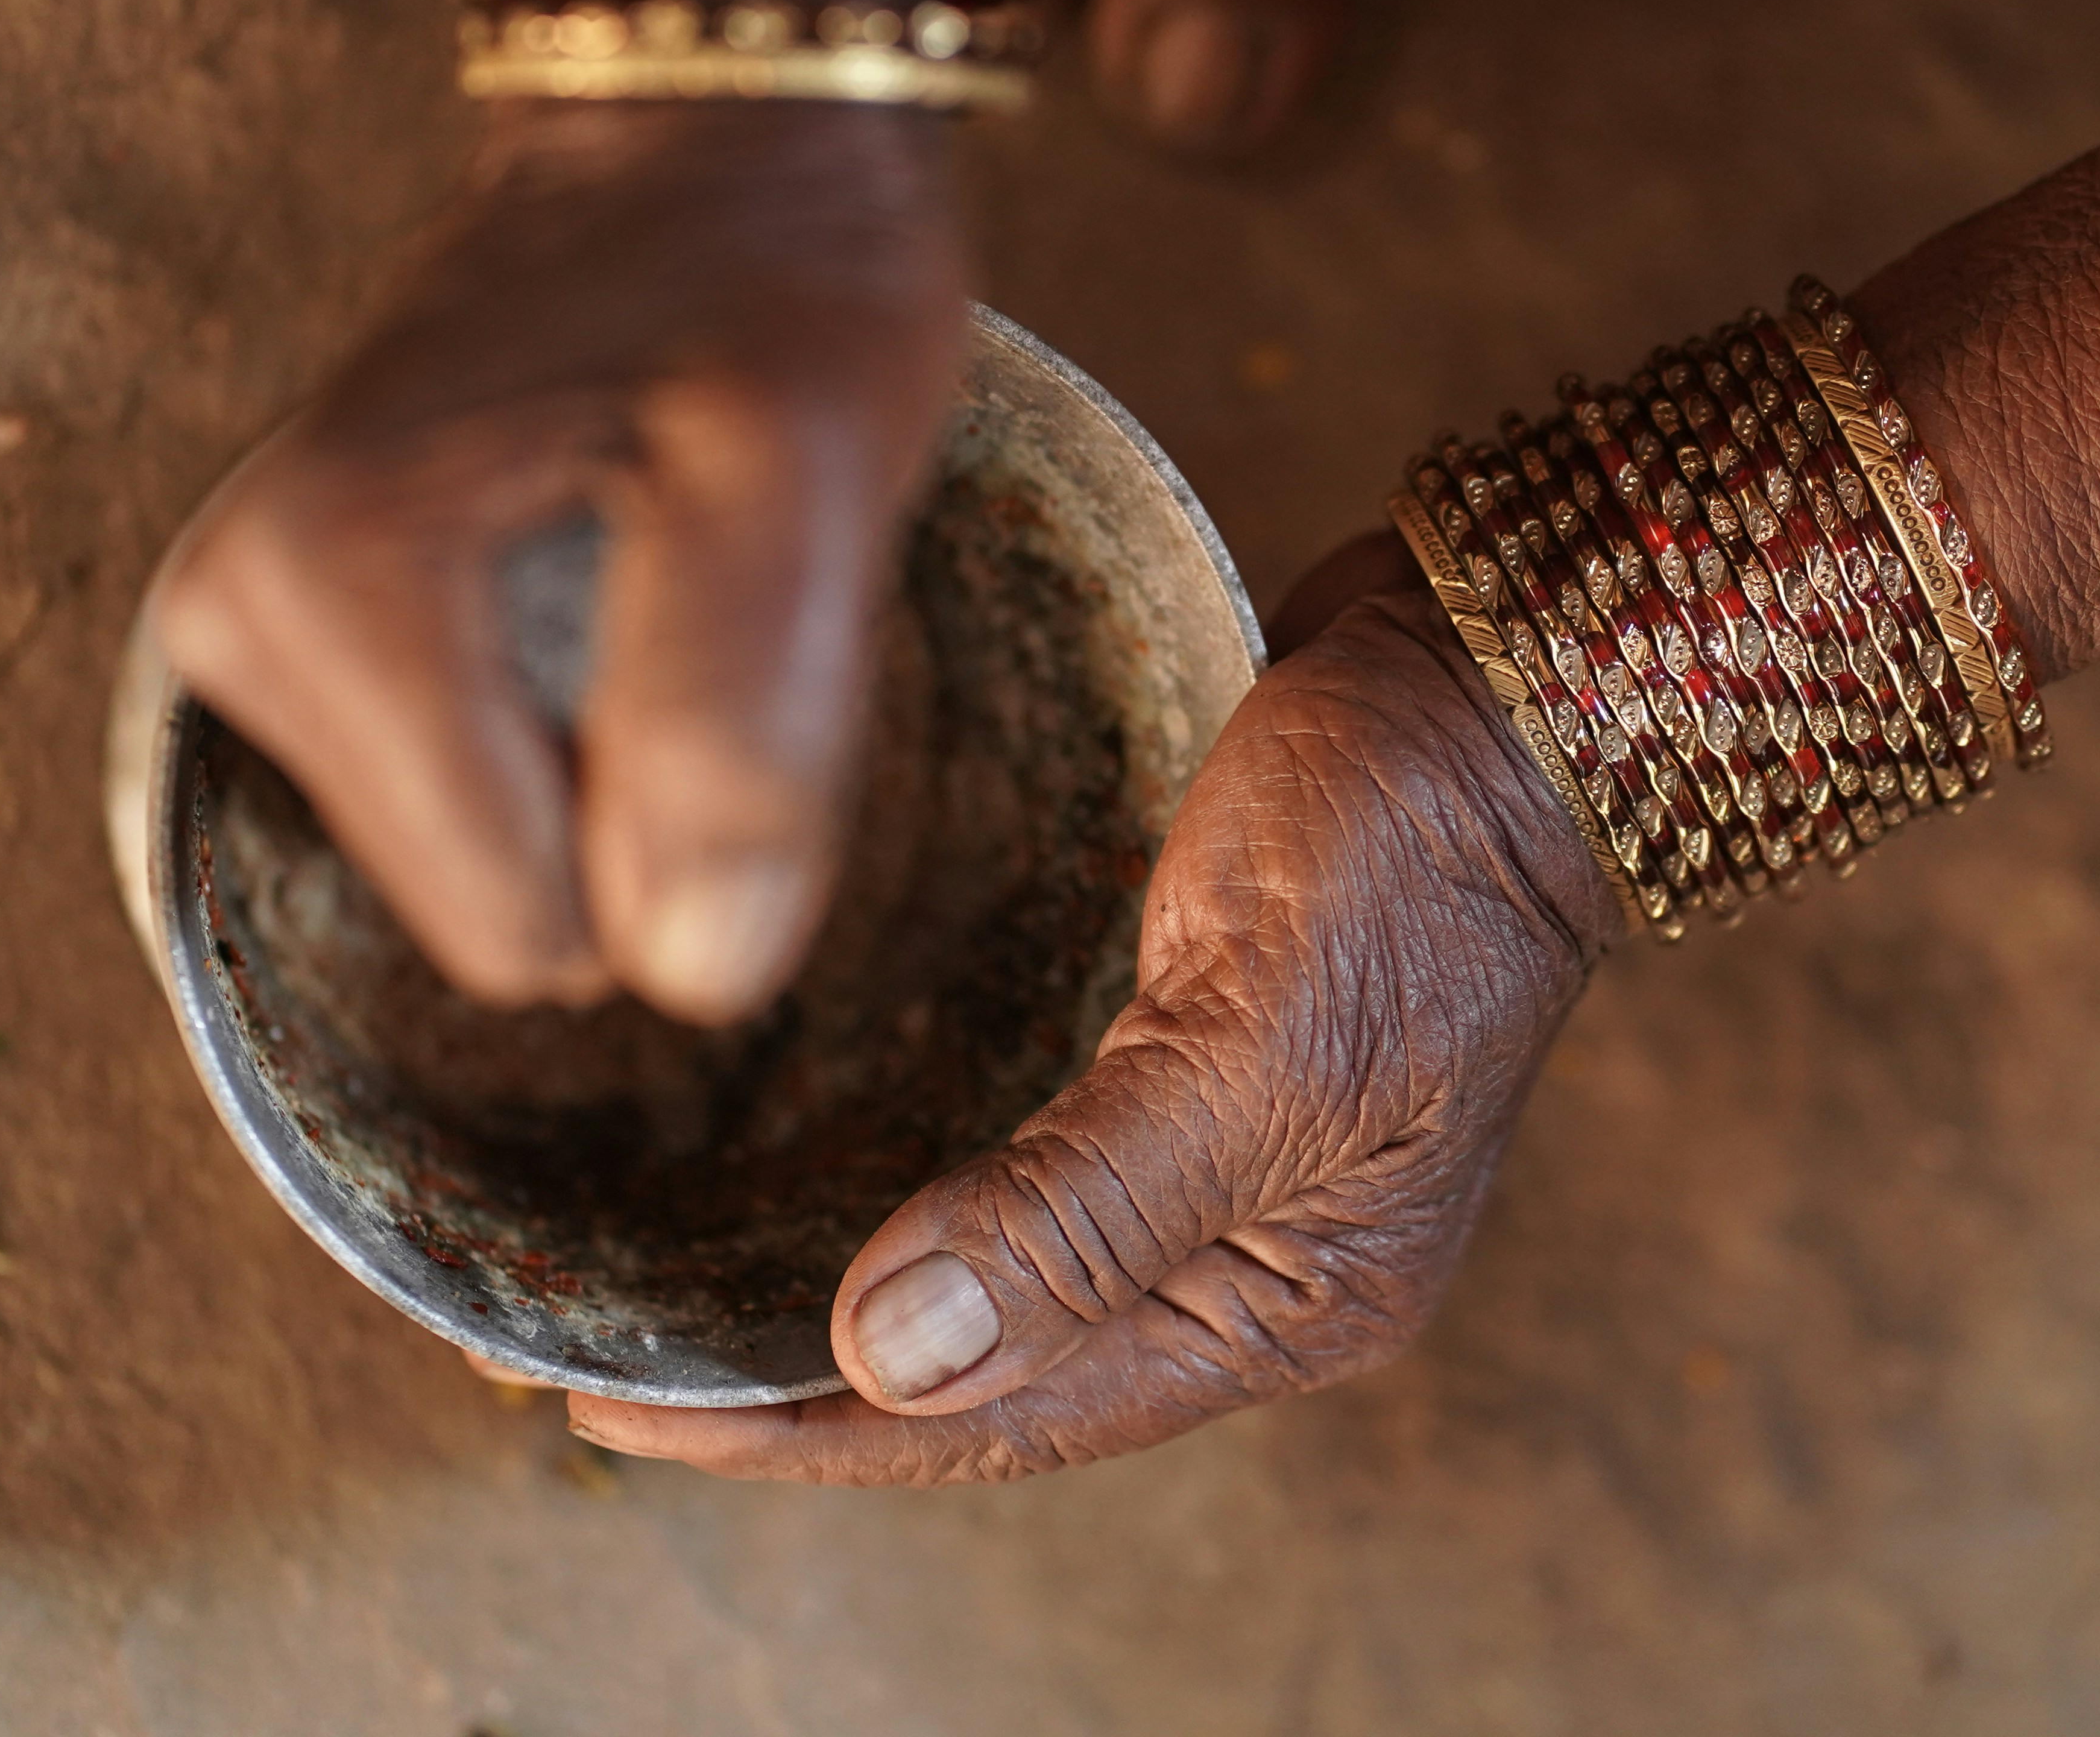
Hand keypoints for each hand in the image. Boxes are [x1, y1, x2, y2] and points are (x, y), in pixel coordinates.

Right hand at [153, 100, 965, 1022]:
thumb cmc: (777, 277)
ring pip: (485, 862)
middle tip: (704, 582)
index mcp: (325, 582)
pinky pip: (465, 797)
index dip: (683, 816)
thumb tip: (693, 971)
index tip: (728, 609)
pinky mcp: (288, 625)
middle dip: (637, 785)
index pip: (532, 926)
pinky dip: (568, 721)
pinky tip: (602, 573)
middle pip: (496, 907)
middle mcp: (231, 612)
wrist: (714, 136)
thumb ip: (746, 716)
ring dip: (612, 747)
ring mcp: (244, 619)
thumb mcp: (814, 462)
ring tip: (659, 558)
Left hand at [566, 545, 1622, 1479]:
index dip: (804, 1430)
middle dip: (794, 1384)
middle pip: (992, 1372)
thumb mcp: (1258, 1034)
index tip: (618, 1408)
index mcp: (1293, 1296)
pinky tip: (799, 1168)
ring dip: (836, 1294)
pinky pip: (1018, 1165)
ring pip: (994, 1274)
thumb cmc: (1417, 842)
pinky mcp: (1190, 1051)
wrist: (1512, 669)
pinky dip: (904, 1186)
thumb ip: (1081, 1208)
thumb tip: (885, 1355)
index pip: (1009, 1416)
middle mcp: (1255, 1255)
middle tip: (587, 1363)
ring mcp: (1224, 1156)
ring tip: (662, 1289)